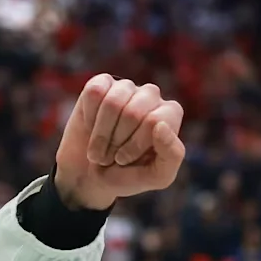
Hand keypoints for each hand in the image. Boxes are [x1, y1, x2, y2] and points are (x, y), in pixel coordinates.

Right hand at [53, 74, 185, 209]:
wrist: (89, 175)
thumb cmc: (129, 176)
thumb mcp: (157, 176)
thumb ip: (171, 155)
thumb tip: (160, 123)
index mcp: (170, 115)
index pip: (154, 121)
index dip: (135, 145)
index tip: (125, 160)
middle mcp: (151, 96)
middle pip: (133, 112)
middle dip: (117, 141)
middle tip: (110, 157)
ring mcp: (127, 88)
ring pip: (112, 102)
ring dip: (101, 133)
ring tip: (100, 148)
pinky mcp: (101, 83)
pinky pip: (95, 93)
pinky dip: (89, 116)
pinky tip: (91, 126)